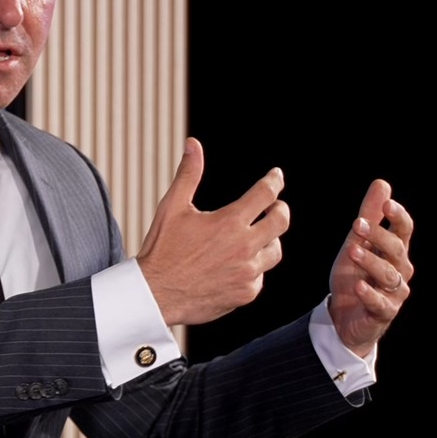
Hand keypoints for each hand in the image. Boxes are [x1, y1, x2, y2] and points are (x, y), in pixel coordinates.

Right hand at [137, 137, 289, 326]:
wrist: (155, 293)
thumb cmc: (161, 249)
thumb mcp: (172, 207)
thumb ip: (188, 174)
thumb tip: (193, 144)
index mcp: (230, 222)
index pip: (266, 194)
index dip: (274, 181)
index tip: (276, 176)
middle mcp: (244, 247)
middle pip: (281, 221)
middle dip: (281, 209)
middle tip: (275, 206)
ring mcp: (247, 272)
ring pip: (275, 251)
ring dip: (269, 240)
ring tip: (257, 236)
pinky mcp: (245, 293)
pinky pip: (260, 277)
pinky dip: (253, 268)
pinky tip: (238, 264)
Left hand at [326, 180, 413, 355]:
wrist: (344, 316)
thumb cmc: (356, 274)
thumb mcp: (358, 243)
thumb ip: (370, 216)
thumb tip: (382, 184)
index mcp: (395, 251)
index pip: (404, 231)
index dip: (398, 217)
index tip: (387, 204)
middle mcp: (400, 270)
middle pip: (396, 250)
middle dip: (378, 236)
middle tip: (357, 224)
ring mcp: (394, 293)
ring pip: (388, 275)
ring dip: (371, 262)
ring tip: (352, 251)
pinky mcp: (383, 313)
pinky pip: (380, 303)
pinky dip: (369, 295)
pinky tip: (358, 286)